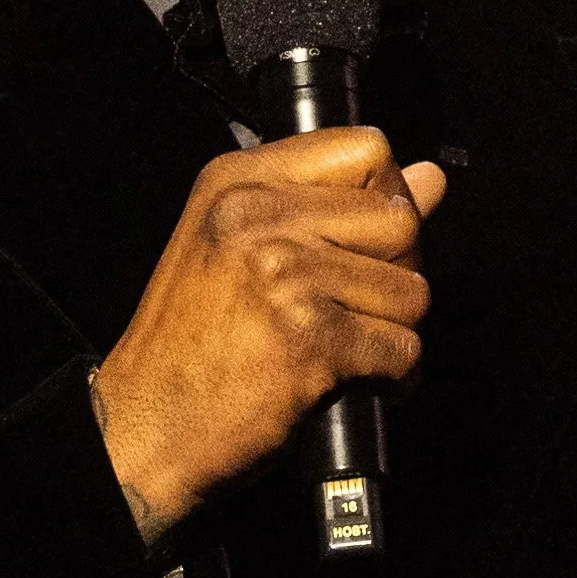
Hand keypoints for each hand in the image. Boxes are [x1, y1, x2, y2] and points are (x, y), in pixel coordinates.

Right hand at [91, 129, 448, 540]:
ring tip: (341, 347)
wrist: (145, 428)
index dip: (385, 198)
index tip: (362, 241)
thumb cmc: (191, 345)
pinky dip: (391, 379)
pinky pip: (403, 350)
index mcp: (238, 182)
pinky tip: (352, 382)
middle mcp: (257, 217)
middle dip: (396, 271)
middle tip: (351, 306)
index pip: (368, 150)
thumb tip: (431, 177)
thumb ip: (337, 205)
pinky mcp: (310, 340)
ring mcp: (284, 276)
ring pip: (411, 290)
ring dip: (390, 330)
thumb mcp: (242, 246)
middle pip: (400, 219)